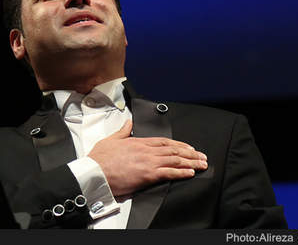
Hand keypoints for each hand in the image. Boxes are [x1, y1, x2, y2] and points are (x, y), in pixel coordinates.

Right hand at [88, 119, 207, 196]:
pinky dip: (181, 172)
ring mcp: (148, 162)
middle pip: (173, 150)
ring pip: (175, 160)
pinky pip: (169, 172)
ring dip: (191, 162)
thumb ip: (122, 131)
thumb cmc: (100, 159)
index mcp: (138, 142)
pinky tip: (190, 173)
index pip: (164, 141)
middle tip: (202, 156)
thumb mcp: (111, 139)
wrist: (94, 173)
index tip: (188, 147)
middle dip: (190, 153)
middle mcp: (146, 151)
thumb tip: (128, 122)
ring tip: (201, 164)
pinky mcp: (147, 175)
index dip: (179, 145)